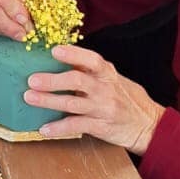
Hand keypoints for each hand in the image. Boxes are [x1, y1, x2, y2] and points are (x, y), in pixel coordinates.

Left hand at [25, 45, 162, 152]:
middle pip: (77, 81)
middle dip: (53, 80)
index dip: (73, 54)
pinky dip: (59, 128)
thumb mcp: (113, 78)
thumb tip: (63, 55)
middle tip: (32, 79)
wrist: (149, 125)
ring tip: (30, 98)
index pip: (91, 60)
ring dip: (49, 101)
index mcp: (107, 74)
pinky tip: (44, 129)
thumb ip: (92, 70)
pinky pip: (77, 126)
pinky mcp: (100, 126)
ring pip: (73, 104)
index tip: (54, 50)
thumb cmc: (127, 98)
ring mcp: (102, 108)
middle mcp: (104, 89)